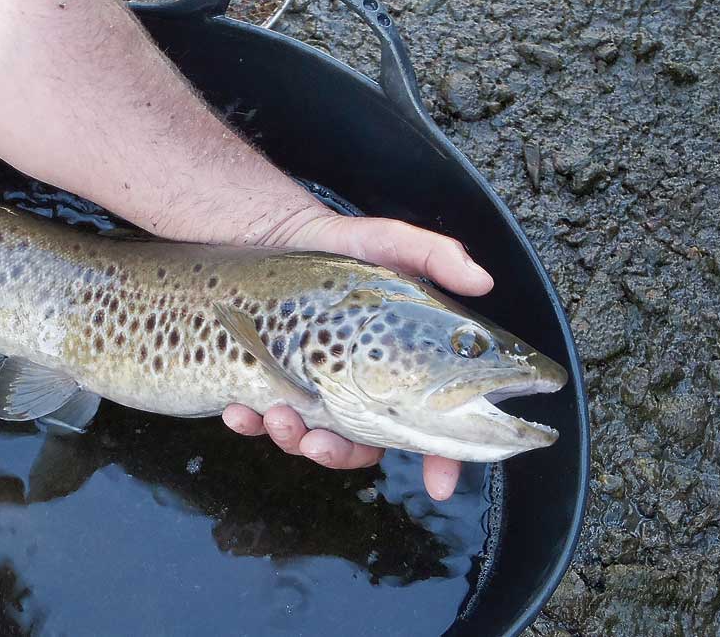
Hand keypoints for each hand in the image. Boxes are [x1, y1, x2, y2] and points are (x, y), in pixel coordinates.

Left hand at [222, 208, 493, 500]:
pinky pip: (260, 420)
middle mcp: (358, 388)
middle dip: (338, 455)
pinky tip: (238, 411)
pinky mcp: (270, 385)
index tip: (438, 485)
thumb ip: (434, 256)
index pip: (431, 425)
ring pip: (309, 440)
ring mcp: (313, 391)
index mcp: (397, 369)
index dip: (442, 460)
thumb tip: (481, 280)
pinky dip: (249, 424)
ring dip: (291, 440)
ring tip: (274, 415)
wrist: (273, 234)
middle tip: (317, 441)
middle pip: (361, 448)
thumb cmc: (339, 244)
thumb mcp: (387, 242)